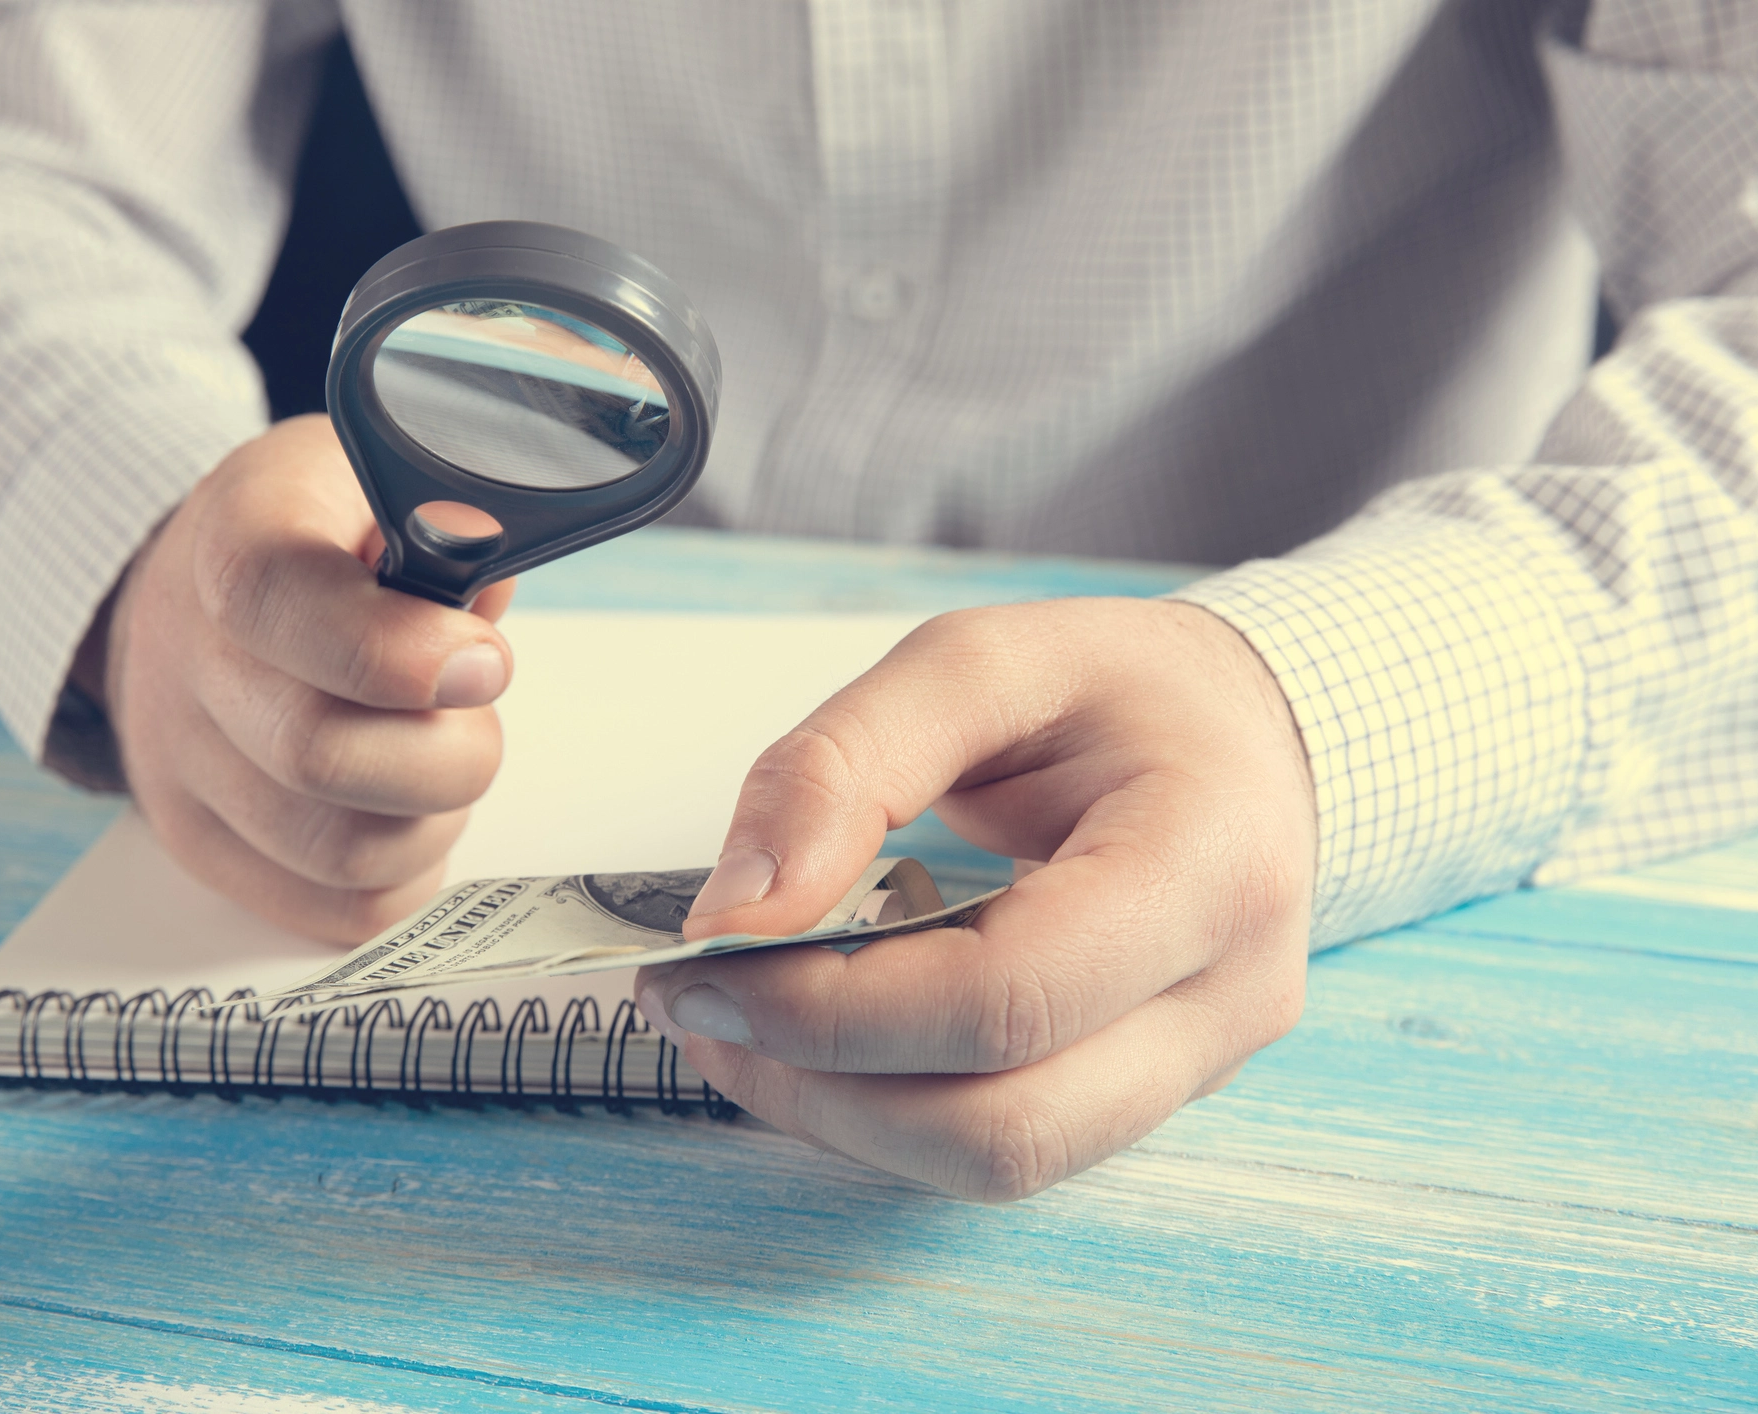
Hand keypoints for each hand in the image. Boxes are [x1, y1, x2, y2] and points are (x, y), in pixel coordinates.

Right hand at [94, 414, 515, 940]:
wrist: (204, 589)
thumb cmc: (330, 534)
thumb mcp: (391, 479)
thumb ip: (455, 527)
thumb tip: (485, 603)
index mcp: (236, 532)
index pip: (275, 600)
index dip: (397, 650)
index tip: (481, 660)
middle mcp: (184, 650)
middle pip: (317, 753)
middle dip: (448, 748)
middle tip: (474, 705)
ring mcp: (177, 759)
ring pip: (342, 850)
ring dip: (433, 814)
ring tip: (437, 750)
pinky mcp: (200, 841)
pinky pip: (336, 907)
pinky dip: (407, 870)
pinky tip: (409, 806)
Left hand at [634, 599, 1314, 1201]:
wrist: (1243, 735)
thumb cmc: (1121, 691)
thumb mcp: (976, 662)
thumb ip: (844, 766)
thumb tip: (736, 910)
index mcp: (1208, 865)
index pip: (1008, 999)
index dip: (835, 1007)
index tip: (706, 955)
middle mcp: (1227, 995)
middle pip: (1004, 1123)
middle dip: (818, 1081)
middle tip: (694, 999)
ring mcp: (1198, 1066)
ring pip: (998, 1162)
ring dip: (839, 1114)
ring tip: (733, 1022)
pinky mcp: (1144, 1095)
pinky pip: (1003, 1142)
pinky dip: (883, 1109)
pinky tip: (811, 1041)